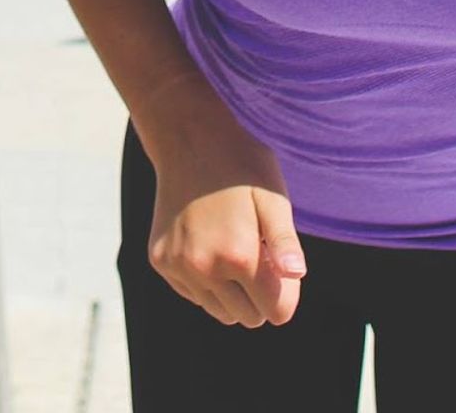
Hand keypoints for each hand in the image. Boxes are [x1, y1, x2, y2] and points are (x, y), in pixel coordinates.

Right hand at [141, 102, 307, 328]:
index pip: (277, 312)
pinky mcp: (160, 261)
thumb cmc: (240, 165)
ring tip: (232, 247)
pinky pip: (193, 294)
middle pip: (249, 317)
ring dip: (232, 291)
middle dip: (260, 294)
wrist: (188, 138)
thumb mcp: (274, 198)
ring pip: (219, 311)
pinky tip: (207, 242)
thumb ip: (285, 242)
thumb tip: (295, 275)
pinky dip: (205, 280)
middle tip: (257, 251)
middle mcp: (204, 268)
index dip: (286, 292)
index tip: (279, 264)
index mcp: (239, 257)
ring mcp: (178, 266)